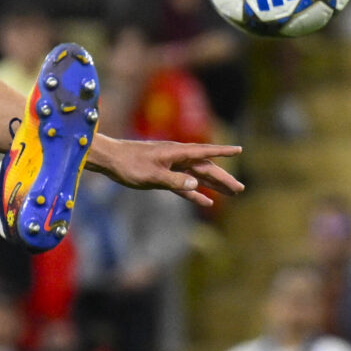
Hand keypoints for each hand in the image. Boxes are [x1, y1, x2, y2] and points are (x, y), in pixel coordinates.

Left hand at [90, 134, 246, 208]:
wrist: (110, 160)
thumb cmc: (129, 164)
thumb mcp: (151, 175)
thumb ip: (174, 181)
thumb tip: (196, 184)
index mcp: (177, 153)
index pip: (205, 151)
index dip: (223, 151)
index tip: (240, 149)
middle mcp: (178, 158)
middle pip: (206, 168)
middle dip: (223, 178)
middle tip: (240, 189)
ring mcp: (171, 167)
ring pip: (197, 177)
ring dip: (213, 185)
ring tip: (231, 193)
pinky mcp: (164, 175)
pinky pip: (184, 186)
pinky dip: (195, 193)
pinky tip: (206, 201)